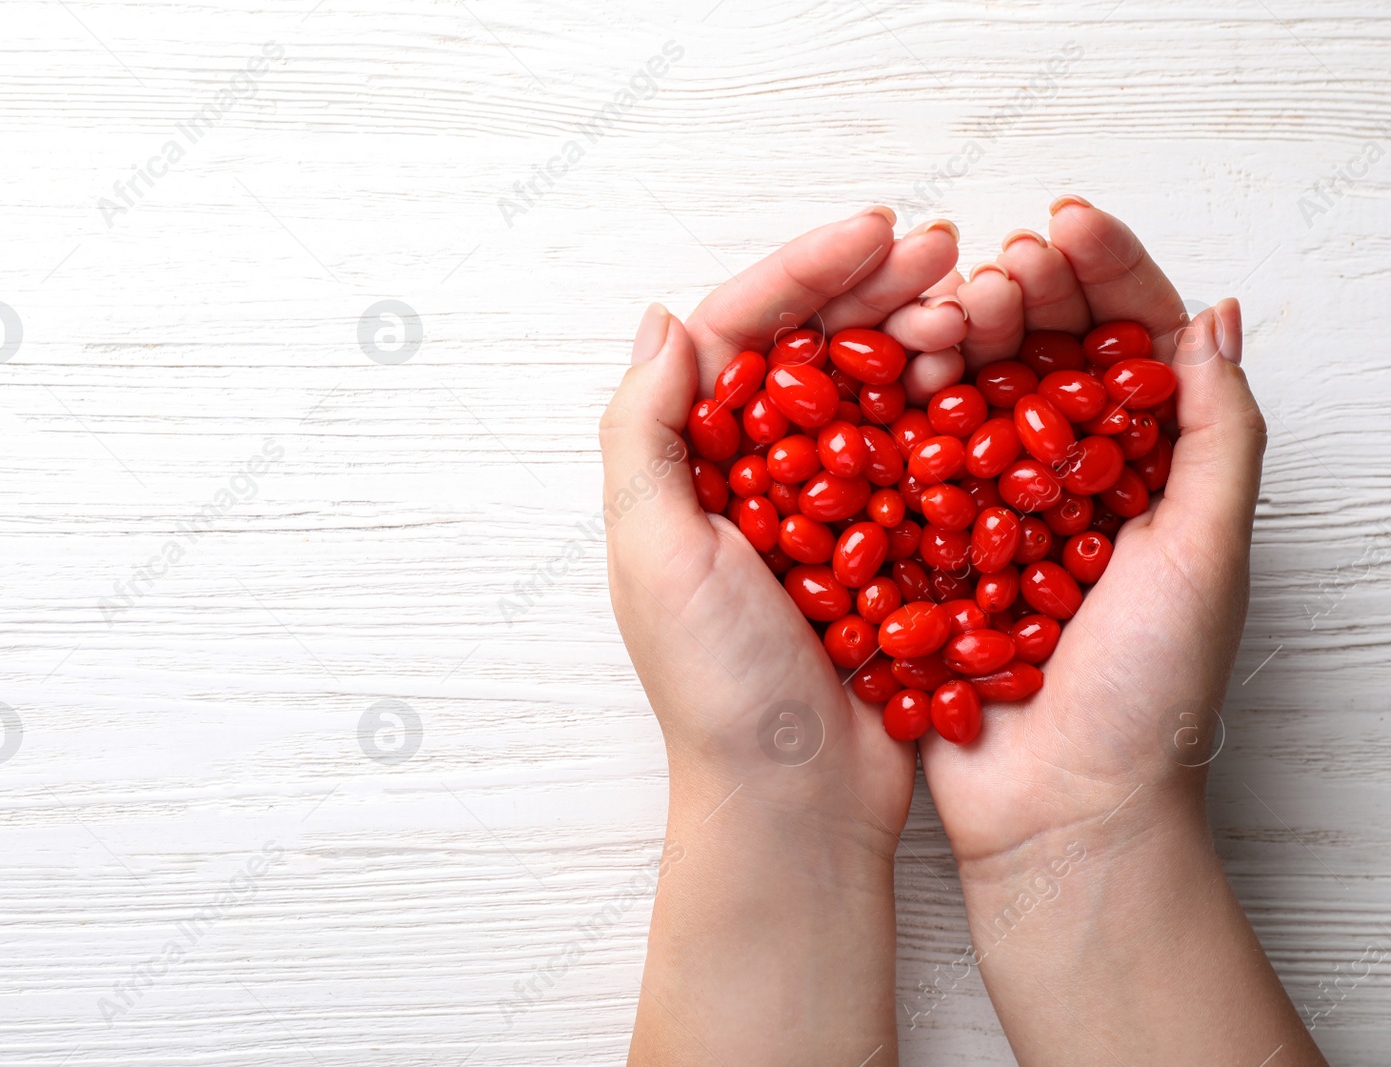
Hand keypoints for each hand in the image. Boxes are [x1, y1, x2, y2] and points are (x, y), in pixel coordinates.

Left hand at [601, 210, 963, 1065]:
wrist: (795, 803)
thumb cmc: (716, 686)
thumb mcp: (653, 550)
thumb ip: (644, 431)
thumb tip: (664, 319)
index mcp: (689, 468)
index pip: (738, 337)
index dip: (802, 273)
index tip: (875, 229)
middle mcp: (751, 479)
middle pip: (811, 353)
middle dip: (870, 288)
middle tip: (944, 244)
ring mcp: (821, 513)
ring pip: (870, 395)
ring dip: (916, 336)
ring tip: (974, 291)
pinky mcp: (880, 552)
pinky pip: (916, 461)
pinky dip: (948, 412)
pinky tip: (988, 376)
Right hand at [916, 197, 1324, 1064]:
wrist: (1057, 813)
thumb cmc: (1148, 695)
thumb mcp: (1207, 556)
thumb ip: (1217, 437)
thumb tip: (1218, 317)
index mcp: (1145, 467)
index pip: (1129, 340)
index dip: (1102, 271)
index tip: (1064, 223)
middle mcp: (1063, 477)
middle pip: (1039, 351)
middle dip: (1018, 291)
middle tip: (992, 273)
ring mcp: (987, 511)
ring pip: (965, 393)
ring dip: (952, 339)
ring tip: (939, 316)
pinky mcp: (921, 547)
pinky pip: (903, 462)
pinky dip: (892, 412)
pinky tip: (882, 377)